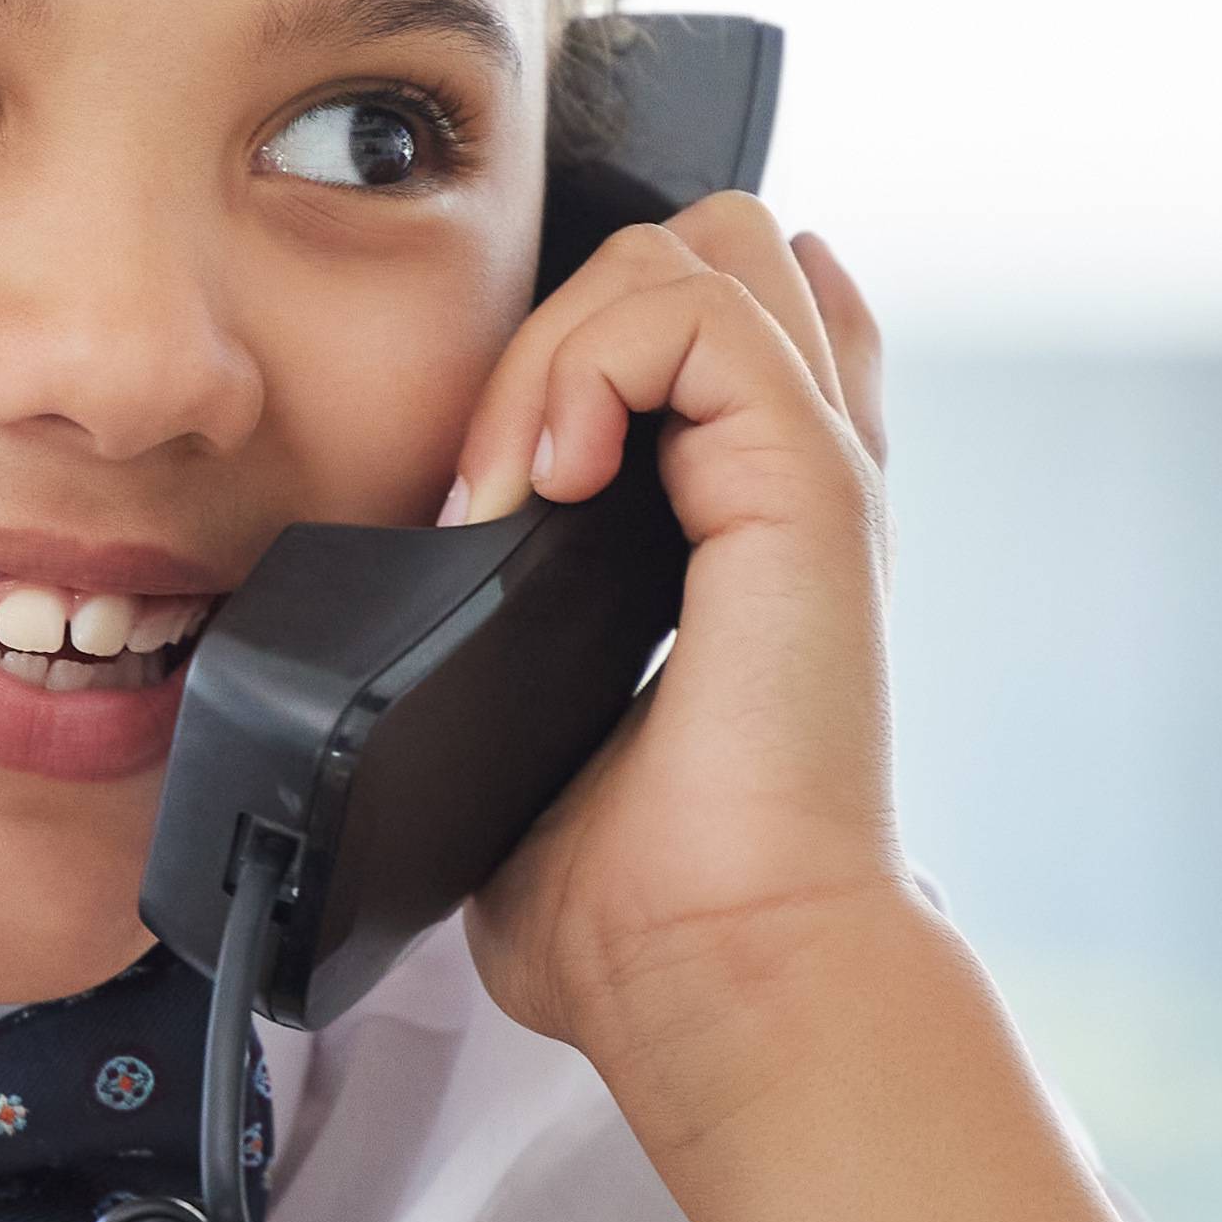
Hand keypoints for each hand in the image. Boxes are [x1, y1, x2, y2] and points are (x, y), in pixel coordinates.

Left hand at [438, 197, 914, 1094]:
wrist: (714, 974)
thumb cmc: (633, 913)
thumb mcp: (522, 747)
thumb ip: (489, 655)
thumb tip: (408, 641)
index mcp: (740, 532)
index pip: (706, 327)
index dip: (596, 337)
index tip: (503, 468)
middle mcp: (787, 483)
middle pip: (701, 247)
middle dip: (566, 315)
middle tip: (497, 476)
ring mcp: (808, 474)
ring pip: (700, 247)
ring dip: (565, 339)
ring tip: (517, 483)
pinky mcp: (813, 487)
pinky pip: (702, 309)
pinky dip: (595, 363)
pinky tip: (548, 483)